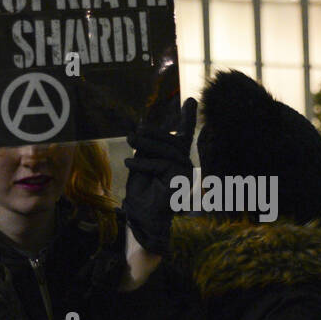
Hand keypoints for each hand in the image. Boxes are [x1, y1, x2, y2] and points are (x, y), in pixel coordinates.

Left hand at [123, 99, 196, 255]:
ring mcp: (185, 173)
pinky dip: (144, 161)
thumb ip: (145, 147)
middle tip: (132, 132)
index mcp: (177, 160)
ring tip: (129, 142)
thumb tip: (143, 125)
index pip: (185, 136)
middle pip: (173, 140)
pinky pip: (162, 164)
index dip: (188, 118)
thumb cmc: (141, 194)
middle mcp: (185, 165)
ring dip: (146, 145)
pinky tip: (130, 161)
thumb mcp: (141, 164)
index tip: (191, 100)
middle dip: (153, 133)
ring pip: (167, 151)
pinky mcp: (180, 181)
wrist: (143, 219)